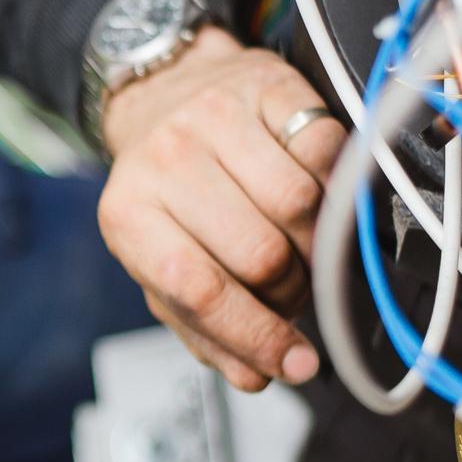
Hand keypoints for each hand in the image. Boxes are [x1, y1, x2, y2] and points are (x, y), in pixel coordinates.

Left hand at [95, 27, 347, 390]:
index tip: (295, 365)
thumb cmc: (170, 192)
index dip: (256, 334)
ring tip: (301, 246)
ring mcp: (214, 116)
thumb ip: (204, 327)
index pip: (200, 290)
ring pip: (300, 205)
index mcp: (128, 215)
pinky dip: (334, 184)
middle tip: (292, 291)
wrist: (167, 93)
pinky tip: (316, 195)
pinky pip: (325, 150)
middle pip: (261, 254)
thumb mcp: (162, 261)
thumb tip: (256, 376)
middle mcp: (165, 160)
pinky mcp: (266, 85)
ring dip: (316, 242)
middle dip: (291, 290)